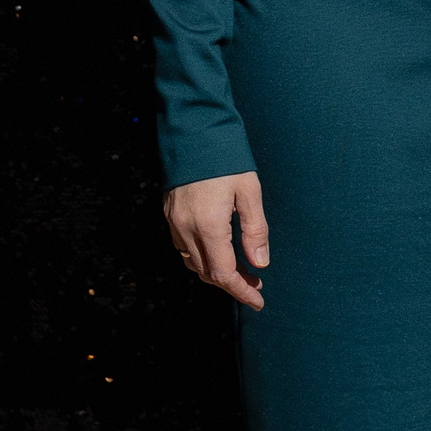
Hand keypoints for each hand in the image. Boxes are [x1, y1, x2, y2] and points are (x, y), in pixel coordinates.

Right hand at [163, 170, 269, 307]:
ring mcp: (174, 222)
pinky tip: (217, 253)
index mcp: (209, 225)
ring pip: (193, 264)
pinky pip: (183, 248)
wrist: (192, 129)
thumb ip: (255, 230)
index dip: (242, 292)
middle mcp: (186, 228)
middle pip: (207, 274)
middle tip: (255, 285)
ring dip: (215, 273)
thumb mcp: (249, 191)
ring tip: (239, 272)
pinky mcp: (169, 213)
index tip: (258, 300)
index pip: (224, 274)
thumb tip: (260, 264)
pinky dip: (201, 259)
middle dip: (232, 284)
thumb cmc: (226, 157)